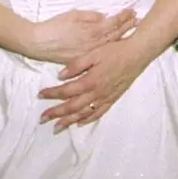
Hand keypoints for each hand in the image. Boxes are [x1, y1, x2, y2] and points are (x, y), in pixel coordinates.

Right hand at [29, 8, 136, 64]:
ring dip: (122, 36)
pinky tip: (116, 45)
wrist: (39, 43)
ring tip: (131, 30)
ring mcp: (90, 53)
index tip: (132, 11)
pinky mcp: (84, 60)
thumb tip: (104, 17)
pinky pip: (101, 53)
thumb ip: (90, 16)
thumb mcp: (71, 15)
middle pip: (115, 34)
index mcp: (91, 30)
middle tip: (136, 20)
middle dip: (126, 26)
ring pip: (110, 44)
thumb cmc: (53, 27)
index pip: (112, 23)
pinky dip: (111, 47)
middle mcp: (94, 43)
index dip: (123, 17)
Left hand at [38, 36, 152, 131]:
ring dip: (69, 121)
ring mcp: (105, 98)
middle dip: (56, 114)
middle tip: (43, 119)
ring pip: (84, 114)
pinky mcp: (113, 99)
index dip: (52, 94)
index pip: (66, 91)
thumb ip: (76, 65)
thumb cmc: (114, 51)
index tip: (40, 95)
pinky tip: (79, 123)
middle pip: (72, 107)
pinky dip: (87, 120)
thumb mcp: (93, 53)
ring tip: (57, 127)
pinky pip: (98, 113)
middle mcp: (97, 93)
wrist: (137, 55)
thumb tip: (60, 76)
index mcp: (90, 81)